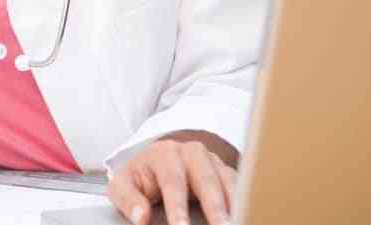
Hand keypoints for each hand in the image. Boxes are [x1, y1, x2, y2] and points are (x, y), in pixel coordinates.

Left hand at [106, 131, 237, 224]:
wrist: (159, 160)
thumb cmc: (142, 176)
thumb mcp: (124, 184)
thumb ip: (128, 200)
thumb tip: (140, 217)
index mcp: (165, 153)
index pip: (172, 181)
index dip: (177, 207)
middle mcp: (192, 153)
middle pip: (206, 180)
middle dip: (214, 208)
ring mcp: (213, 161)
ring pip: (228, 182)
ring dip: (235, 205)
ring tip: (238, 223)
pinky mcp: (227, 173)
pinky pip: (239, 186)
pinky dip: (244, 202)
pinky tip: (246, 215)